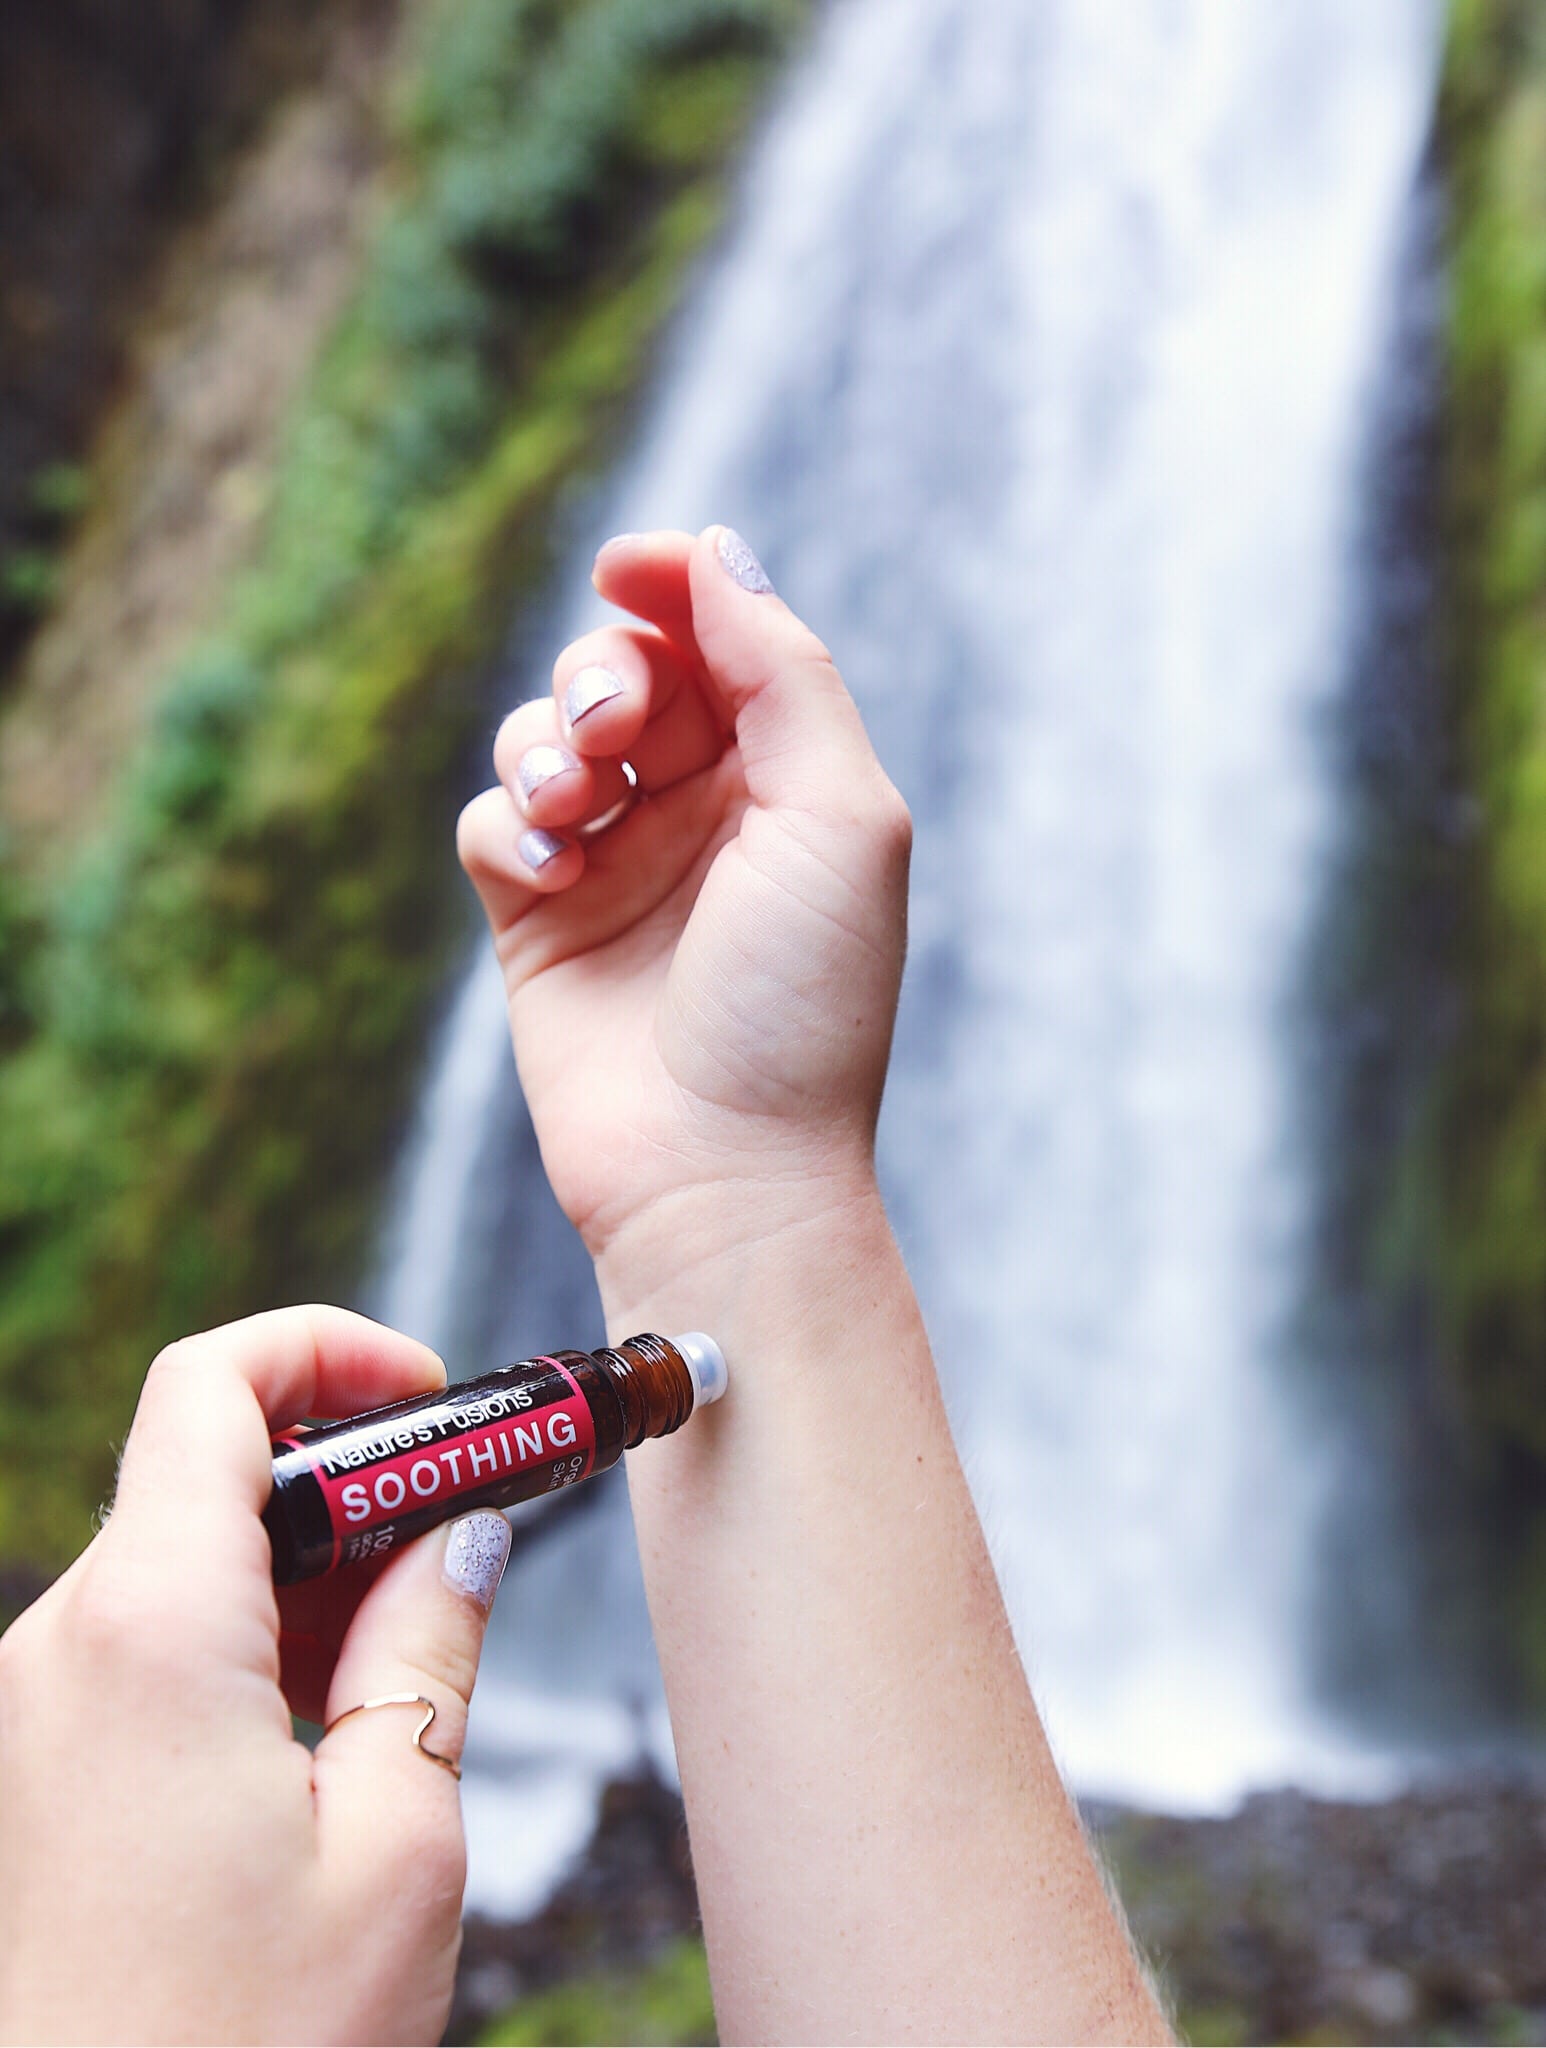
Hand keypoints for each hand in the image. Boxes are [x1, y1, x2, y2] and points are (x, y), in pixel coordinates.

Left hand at [0, 1308, 511, 2044]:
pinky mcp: (45, 1767)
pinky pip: (154, 1638)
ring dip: (310, 1558)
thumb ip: (430, 1650)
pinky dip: (255, 1629)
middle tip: (466, 1510)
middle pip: (204, 1464)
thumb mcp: (397, 1841)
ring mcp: (40, 1710)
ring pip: (184, 1553)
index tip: (430, 1388)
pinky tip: (340, 1707)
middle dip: (348, 1466)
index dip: (328, 1347)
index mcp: (148, 1633)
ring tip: (420, 1628)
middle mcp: (63, 1648)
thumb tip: (462, 1540)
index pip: (212, 1386)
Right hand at [456, 526, 911, 1290]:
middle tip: (612, 734)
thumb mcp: (837, 815)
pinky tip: (549, 873)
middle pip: (622, 674)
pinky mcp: (537, 921)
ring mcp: (615, 866)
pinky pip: (490, 822)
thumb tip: (716, 551)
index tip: (624, 571)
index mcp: (785, 780)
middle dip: (601, 675)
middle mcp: (701, 813)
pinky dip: (507, 825)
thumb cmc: (802, 1002)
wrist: (722, 1168)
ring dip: (545, 746)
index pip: (718, 640)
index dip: (669, 587)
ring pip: (541, 738)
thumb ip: (783, 672)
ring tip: (574, 807)